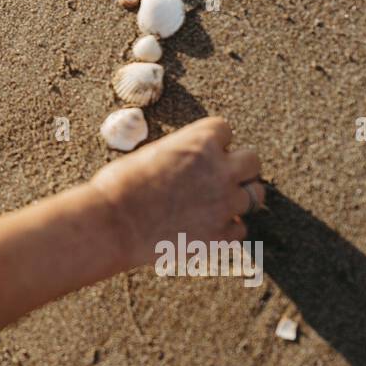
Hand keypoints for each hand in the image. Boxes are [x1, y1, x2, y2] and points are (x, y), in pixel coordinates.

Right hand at [87, 116, 263, 268]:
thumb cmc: (120, 185)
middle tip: (219, 177)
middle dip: (238, 167)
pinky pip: (240, 230)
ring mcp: (224, 204)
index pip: (225, 130)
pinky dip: (227, 229)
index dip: (213, 142)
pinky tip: (206, 228)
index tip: (201, 153)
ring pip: (254, 196)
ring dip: (236, 198)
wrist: (112, 224)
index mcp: (201, 141)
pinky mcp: (221, 235)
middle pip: (252, 161)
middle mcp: (220, 170)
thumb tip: (196, 163)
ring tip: (213, 204)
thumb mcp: (153, 153)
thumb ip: (184, 155)